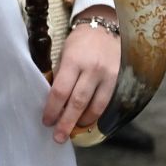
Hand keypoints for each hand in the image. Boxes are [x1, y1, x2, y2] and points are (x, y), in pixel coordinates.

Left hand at [43, 5, 120, 143]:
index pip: (60, 91)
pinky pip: (108, 103)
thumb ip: (60, 75)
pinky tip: (88, 121)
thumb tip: (52, 101)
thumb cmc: (79, 43)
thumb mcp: (64, 54)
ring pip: (95, 107)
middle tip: (58, 137)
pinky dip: (97, 115)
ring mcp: (108, 76)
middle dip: (66, 122)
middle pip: (77, 103)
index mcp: (73, 61)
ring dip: (82, 122)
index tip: (46, 121)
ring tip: (72, 130)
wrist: (105, 28)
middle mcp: (92, 69)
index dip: (52, 109)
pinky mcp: (120, 80)